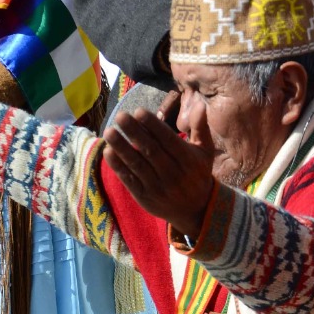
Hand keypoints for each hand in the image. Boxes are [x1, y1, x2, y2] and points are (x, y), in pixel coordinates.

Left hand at [103, 108, 216, 237]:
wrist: (195, 210)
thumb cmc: (198, 173)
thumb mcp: (205, 151)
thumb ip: (201, 127)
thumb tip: (199, 103)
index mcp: (188, 161)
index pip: (168, 140)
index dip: (153, 126)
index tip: (139, 111)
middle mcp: (173, 174)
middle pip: (150, 151)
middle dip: (134, 132)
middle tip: (120, 116)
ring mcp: (158, 188)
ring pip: (137, 165)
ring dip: (122, 148)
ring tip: (109, 132)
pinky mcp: (145, 198)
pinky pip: (130, 180)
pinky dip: (118, 166)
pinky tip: (108, 152)